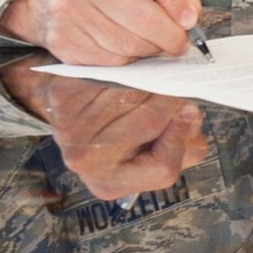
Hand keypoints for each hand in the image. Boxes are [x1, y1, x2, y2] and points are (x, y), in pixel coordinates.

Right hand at [0, 0, 207, 65]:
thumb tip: (189, 13)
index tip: (189, 16)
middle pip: (147, 17)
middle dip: (172, 35)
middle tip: (180, 40)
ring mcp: (68, 9)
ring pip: (131, 44)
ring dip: (152, 48)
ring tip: (153, 39)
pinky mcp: (63, 39)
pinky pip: (112, 60)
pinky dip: (130, 57)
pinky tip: (128, 43)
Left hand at [0, 63, 206, 202]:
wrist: (74, 111)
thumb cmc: (121, 131)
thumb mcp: (155, 153)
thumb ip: (184, 143)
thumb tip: (188, 113)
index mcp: (111, 183)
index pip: (164, 167)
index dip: (182, 136)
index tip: (188, 112)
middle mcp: (87, 161)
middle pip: (150, 121)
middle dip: (171, 99)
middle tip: (175, 87)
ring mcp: (70, 130)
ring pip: (132, 94)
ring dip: (151, 81)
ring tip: (153, 80)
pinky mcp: (63, 98)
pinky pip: (111, 75)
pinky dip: (128, 69)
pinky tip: (130, 73)